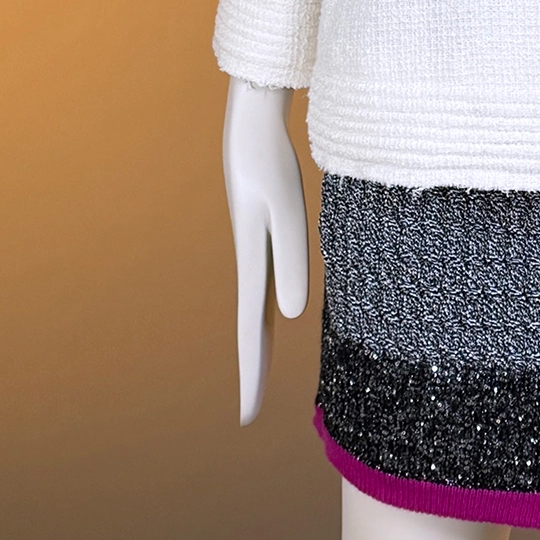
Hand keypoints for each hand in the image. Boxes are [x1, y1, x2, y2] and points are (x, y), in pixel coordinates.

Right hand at [222, 78, 309, 423]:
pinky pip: (266, 284)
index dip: (252, 374)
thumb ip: (290, 261)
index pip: (252, 330)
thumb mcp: (286, 211)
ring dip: (257, 343)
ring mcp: (255, 248)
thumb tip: (291, 316)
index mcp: (253, 261)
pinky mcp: (264, 233)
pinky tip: (275, 315)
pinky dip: (266, 310)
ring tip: (259, 375)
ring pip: (257, 307)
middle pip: (250, 326)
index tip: (248, 417)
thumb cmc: (270, 163)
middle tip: (249, 414)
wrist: (252, 122)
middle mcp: (251, 260)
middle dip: (252, 369)